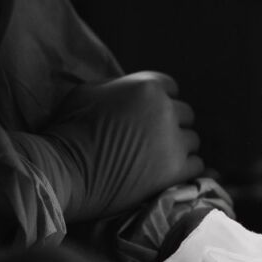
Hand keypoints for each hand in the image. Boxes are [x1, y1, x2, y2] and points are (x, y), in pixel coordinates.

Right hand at [43, 72, 203, 220]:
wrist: (64, 168)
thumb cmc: (70, 128)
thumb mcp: (90, 91)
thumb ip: (120, 86)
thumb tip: (132, 91)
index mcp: (147, 86)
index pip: (172, 88)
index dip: (161, 103)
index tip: (150, 117)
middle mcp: (166, 110)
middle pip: (186, 115)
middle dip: (173, 126)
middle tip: (153, 142)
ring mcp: (172, 141)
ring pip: (192, 141)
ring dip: (180, 149)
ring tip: (158, 161)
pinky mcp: (175, 171)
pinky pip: (197, 166)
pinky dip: (186, 171)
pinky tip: (170, 175)